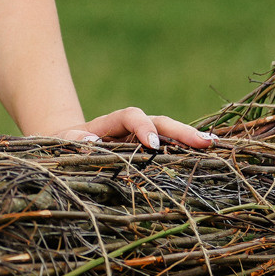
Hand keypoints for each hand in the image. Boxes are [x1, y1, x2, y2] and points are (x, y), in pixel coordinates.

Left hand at [56, 107, 216, 151]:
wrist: (64, 151)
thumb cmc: (62, 147)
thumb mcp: (61, 143)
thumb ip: (74, 141)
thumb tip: (90, 142)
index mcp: (109, 124)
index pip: (130, 116)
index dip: (143, 127)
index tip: (153, 145)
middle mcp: (130, 129)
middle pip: (159, 122)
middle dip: (181, 131)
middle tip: (204, 143)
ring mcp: (141, 140)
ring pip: (169, 135)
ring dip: (190, 140)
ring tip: (213, 146)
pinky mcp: (148, 156)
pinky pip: (169, 152)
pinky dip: (187, 154)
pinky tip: (208, 159)